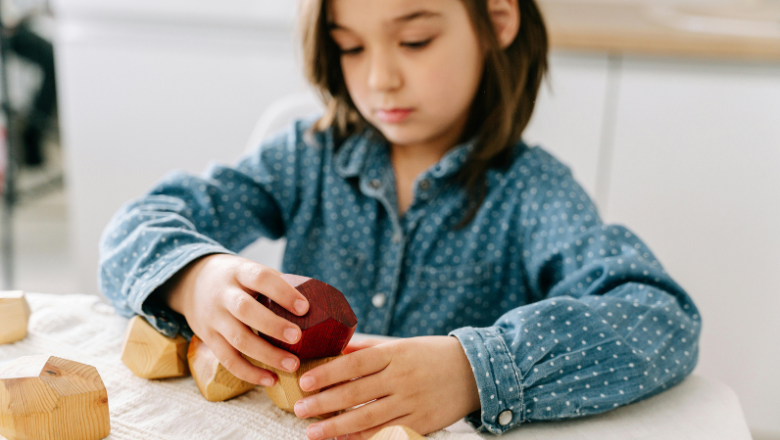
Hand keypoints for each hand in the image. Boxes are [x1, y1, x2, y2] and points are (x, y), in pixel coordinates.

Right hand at [162, 254, 309, 385]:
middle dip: (273, 326)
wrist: (192, 282)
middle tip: (298, 337)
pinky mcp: (208, 338)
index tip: (305, 308)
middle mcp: (223, 294)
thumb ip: (276, 284)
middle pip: (245, 310)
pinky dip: (249, 373)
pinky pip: (228, 359)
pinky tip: (271, 379)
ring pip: (238, 339)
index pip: (260, 278)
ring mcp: (214, 317)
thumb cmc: (237, 279)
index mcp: (239, 272)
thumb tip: (319, 303)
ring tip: (293, 365)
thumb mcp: (250, 270)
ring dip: (267, 355)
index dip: (283, 293)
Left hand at [292, 336, 480, 439]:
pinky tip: (342, 439)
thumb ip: (370, 349)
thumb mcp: (403, 344)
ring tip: (312, 431)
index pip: (355, 364)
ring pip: (367, 417)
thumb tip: (338, 351)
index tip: (305, 381)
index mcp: (395, 354)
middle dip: (323, 403)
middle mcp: (401, 378)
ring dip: (336, 426)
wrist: (474, 372)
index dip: (328, 374)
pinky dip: (362, 437)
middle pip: (355, 393)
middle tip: (299, 409)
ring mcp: (411, 402)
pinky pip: (386, 432)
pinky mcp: (421, 423)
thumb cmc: (432, 354)